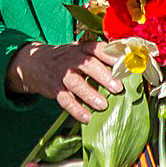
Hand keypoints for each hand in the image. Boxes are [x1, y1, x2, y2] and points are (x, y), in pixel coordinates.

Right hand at [5, 42, 122, 123]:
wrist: (35, 63)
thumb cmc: (68, 60)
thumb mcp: (81, 52)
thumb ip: (101, 58)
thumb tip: (129, 67)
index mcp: (82, 49)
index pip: (98, 49)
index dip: (112, 56)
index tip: (126, 64)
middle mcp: (72, 60)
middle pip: (88, 65)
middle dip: (104, 76)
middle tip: (118, 88)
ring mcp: (62, 74)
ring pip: (76, 83)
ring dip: (90, 94)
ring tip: (103, 105)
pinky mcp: (55, 89)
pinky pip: (65, 99)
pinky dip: (75, 109)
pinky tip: (86, 118)